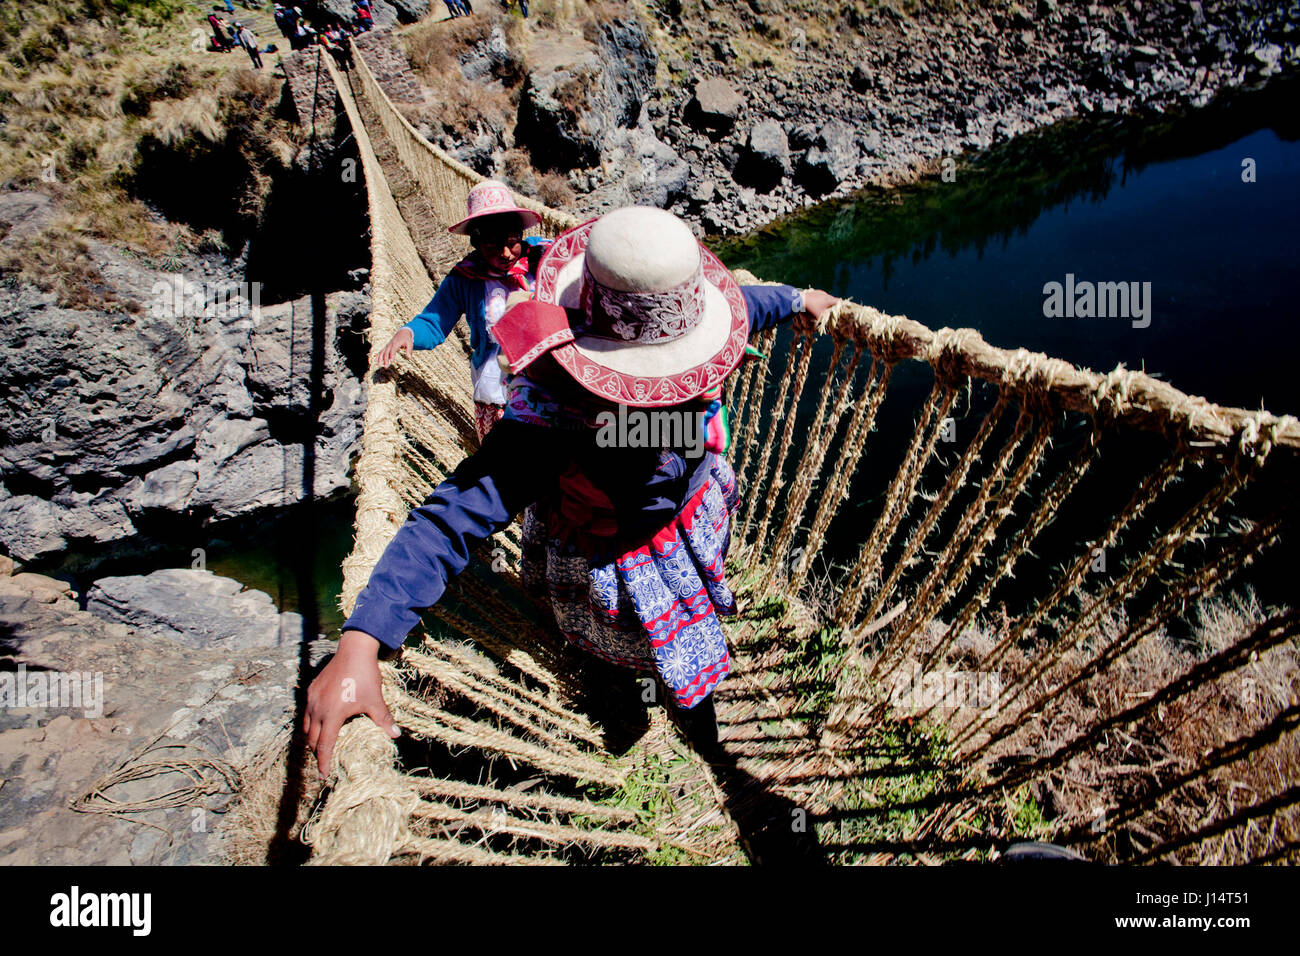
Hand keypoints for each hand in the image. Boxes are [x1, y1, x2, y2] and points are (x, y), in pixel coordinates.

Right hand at [304, 629, 399, 776]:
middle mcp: (317, 709)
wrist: (353, 651)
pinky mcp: (311, 689)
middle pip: (312, 739)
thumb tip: (396, 735)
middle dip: (316, 752)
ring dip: (312, 737)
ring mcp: (312, 699)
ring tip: (320, 745)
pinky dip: (311, 721)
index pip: (324, 746)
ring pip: (307, 725)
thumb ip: (383, 719)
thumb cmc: (364, 677)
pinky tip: (320, 722)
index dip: (323, 762)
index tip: (323, 775)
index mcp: (332, 716)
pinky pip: (307, 711)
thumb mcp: (374, 700)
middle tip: (323, 761)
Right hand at [376, 327, 413, 367]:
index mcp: (396, 343)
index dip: (391, 355)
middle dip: (385, 360)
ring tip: (378, 365)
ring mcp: (387, 345)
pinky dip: (378, 356)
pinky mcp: (387, 346)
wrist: (403, 332)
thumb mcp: (410, 343)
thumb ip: (409, 351)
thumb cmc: (407, 338)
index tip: (391, 361)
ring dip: (380, 359)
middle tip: (385, 367)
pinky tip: (375, 361)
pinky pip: (381, 351)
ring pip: (382, 352)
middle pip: (386, 353)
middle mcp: (390, 344)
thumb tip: (409, 358)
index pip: (392, 350)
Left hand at [801, 289, 839, 321]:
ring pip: (827, 297)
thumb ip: (824, 320)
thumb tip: (828, 328)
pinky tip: (818, 303)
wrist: (800, 300)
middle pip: (833, 299)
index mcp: (829, 300)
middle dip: (833, 304)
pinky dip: (822, 299)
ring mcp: (821, 292)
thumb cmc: (811, 309)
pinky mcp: (816, 291)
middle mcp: (826, 295)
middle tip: (831, 310)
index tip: (839, 309)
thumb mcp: (818, 316)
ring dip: (827, 302)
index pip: (839, 301)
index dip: (840, 305)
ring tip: (824, 307)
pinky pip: (822, 295)